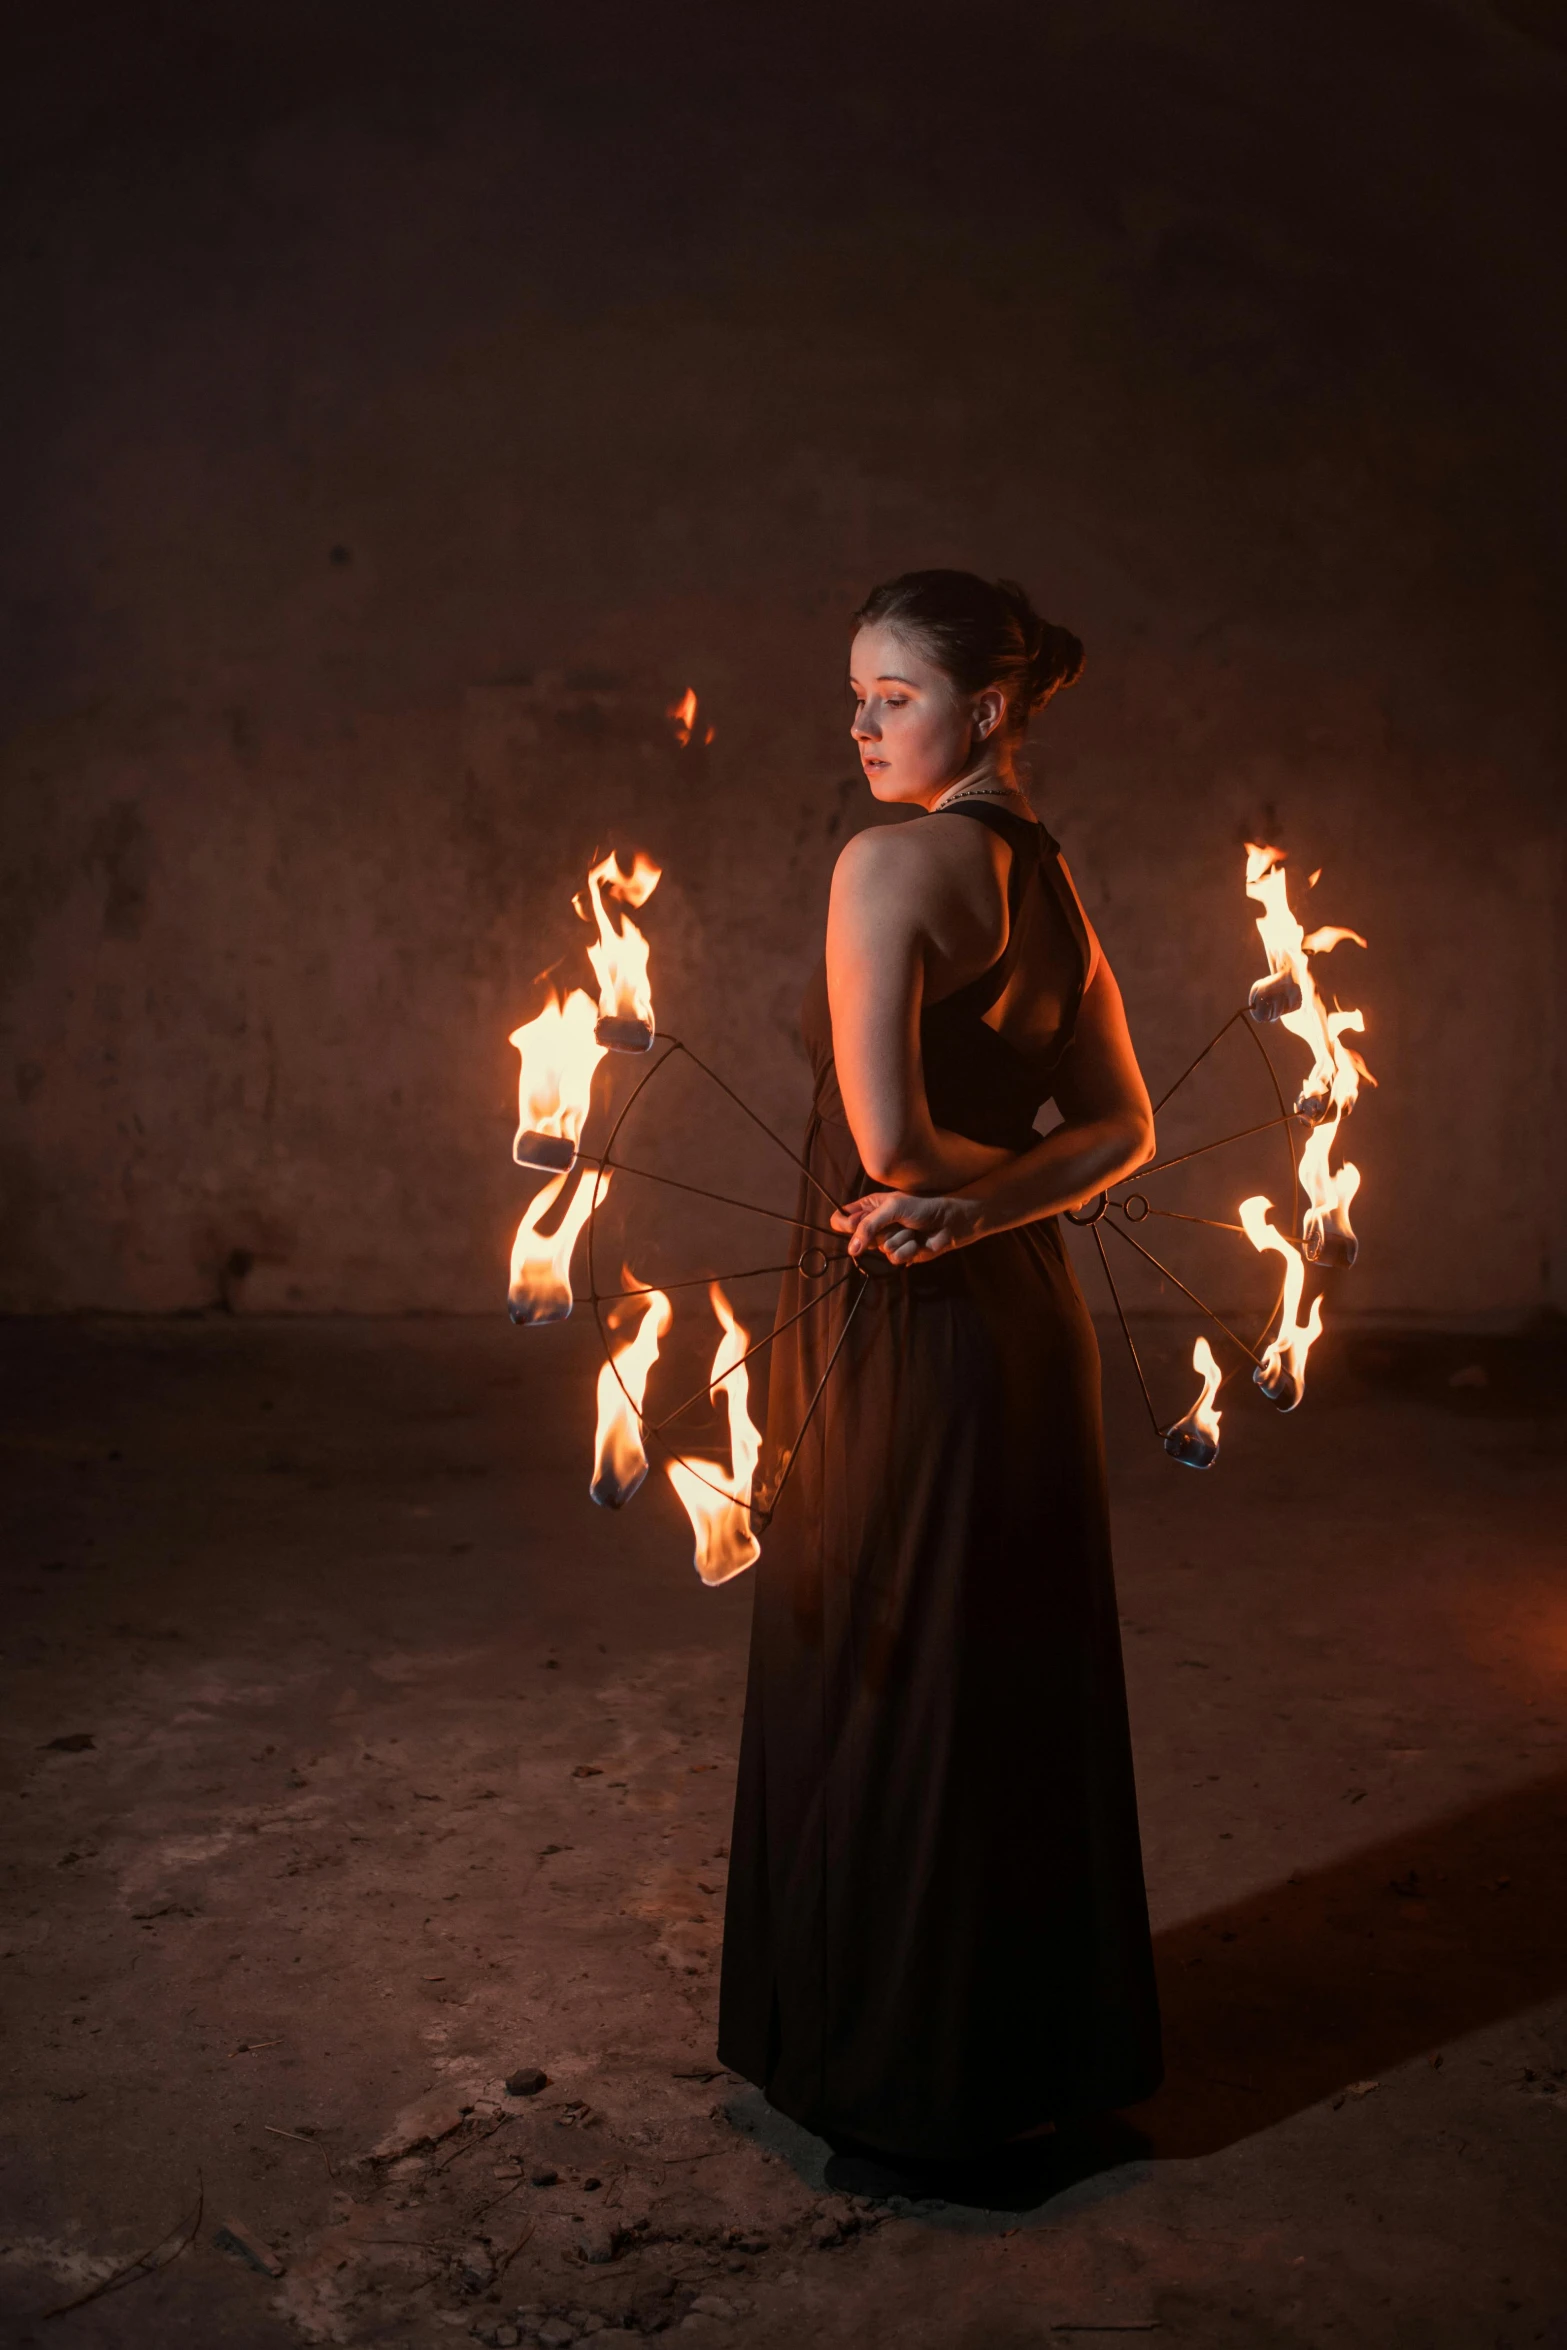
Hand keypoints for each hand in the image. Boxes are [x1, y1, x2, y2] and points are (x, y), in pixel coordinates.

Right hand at [831, 1190, 982, 1264]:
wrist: (949, 1221)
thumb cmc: (921, 1206)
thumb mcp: (891, 1208)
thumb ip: (868, 1226)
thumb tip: (851, 1250)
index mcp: (868, 1207)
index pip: (841, 1219)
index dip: (845, 1225)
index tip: (855, 1225)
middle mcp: (875, 1225)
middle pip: (860, 1239)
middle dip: (882, 1231)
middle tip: (897, 1221)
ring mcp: (887, 1240)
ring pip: (880, 1250)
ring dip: (900, 1239)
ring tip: (912, 1229)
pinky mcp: (901, 1254)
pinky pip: (894, 1259)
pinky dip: (908, 1250)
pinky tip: (918, 1241)